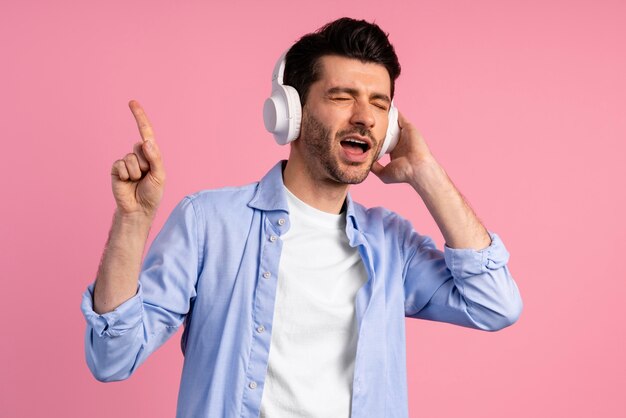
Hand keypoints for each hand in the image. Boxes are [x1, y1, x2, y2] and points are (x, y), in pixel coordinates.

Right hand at [110, 100, 164, 217]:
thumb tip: (146, 141)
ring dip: (135, 172)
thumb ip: (155, 158)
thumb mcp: (159, 176)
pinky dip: (125, 175)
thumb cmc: (152, 193)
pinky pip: (120, 165)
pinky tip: (126, 183)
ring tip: (137, 181)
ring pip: (130, 158)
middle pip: (140, 147)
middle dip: (145, 163)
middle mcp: (138, 155)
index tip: (132, 102)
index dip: (139, 117)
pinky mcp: (116, 169)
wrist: (138, 209)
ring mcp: (126, 162)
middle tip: (145, 176)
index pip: (145, 132)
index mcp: (151, 154)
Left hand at [370, 112, 437, 187]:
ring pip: (392, 122)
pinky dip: (392, 111)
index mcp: (395, 151)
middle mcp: (400, 141)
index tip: (363, 134)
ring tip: (372, 108)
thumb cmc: (403, 173)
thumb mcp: (384, 173)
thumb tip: (365, 162)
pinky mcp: (408, 127)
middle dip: (379, 125)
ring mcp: (405, 133)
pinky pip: (399, 116)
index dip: (375, 137)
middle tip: (367, 119)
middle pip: (387, 129)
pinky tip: (383, 105)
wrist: (417, 169)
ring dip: (385, 116)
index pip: (383, 141)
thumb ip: (374, 167)